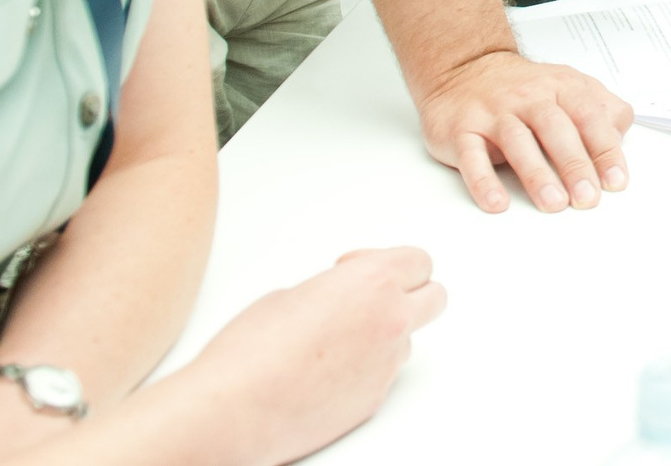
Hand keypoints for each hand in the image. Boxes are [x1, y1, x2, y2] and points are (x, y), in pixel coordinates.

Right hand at [168, 248, 446, 465]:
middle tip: (372, 299)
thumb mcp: (291, 294)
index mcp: (373, 282)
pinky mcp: (375, 400)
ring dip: (384, 336)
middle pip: (435, 296)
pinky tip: (326, 374)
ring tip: (335, 343)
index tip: (360, 268)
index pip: (419, 260)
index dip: (390, 262)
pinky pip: (383, 374)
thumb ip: (334, 291)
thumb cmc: (249, 351)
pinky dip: (365, 370)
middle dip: (410, 293)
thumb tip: (340, 302)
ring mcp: (387, 364)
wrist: (235, 410)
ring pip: (407, 339)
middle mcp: (391, 321)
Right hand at [417, 49, 632, 213]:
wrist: (466, 68)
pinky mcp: (462, 129)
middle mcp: (529, 97)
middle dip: (574, 164)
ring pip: (517, 141)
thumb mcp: (571, 87)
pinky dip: (483, 181)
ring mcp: (494, 112)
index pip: (589, 116)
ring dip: (536, 174)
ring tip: (553, 203)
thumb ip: (603, 110)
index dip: (604, 149)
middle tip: (587, 197)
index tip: (615, 181)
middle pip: (555, 128)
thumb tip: (618, 142)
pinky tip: (496, 202)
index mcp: (562, 87)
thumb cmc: (527, 89)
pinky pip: (471, 156)